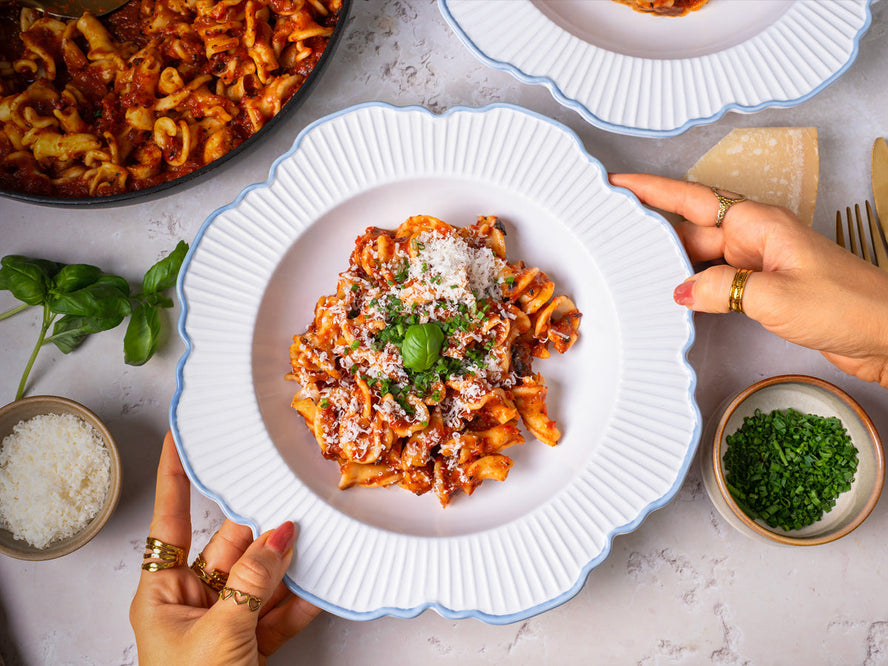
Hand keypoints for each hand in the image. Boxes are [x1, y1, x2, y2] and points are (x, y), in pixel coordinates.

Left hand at [130, 433, 319, 664]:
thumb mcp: (219, 634)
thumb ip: (253, 580)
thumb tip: (281, 534)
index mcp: (163, 594)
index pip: (169, 521)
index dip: (175, 478)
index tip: (181, 439)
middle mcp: (192, 602)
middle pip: (229, 547)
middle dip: (260, 526)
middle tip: (287, 496)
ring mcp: (226, 622)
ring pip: (261, 576)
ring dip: (288, 562)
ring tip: (316, 537)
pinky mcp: (253, 644)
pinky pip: (280, 611)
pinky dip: (301, 600)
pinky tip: (321, 584)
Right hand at [609, 173, 887, 386]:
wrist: (887, 332)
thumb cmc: (847, 305)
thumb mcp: (776, 296)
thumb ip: (722, 290)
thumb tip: (682, 291)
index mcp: (757, 225)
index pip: (691, 200)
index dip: (651, 190)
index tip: (618, 184)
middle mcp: (754, 239)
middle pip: (689, 231)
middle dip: (651, 232)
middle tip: (610, 236)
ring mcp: (757, 264)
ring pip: (699, 259)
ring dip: (670, 265)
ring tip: (630, 269)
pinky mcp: (762, 289)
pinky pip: (715, 282)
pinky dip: (692, 289)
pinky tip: (674, 299)